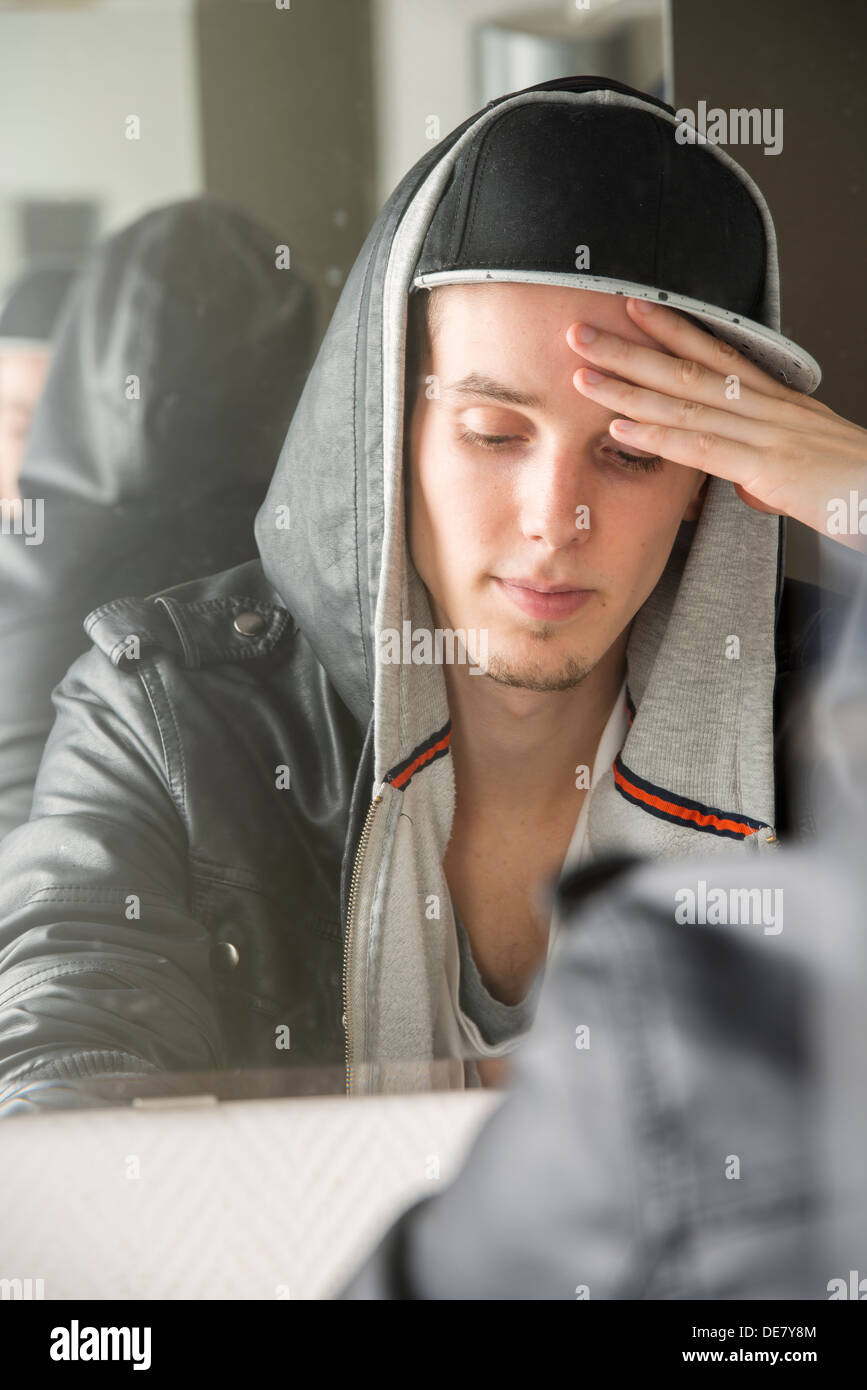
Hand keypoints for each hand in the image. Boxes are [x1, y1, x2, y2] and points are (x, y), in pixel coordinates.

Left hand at [568, 298, 866, 552]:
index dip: (672, 329)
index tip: (633, 308)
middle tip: (582, 332)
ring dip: (628, 387)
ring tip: (583, 376)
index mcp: (777, 404)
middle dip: (630, 349)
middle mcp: (769, 408)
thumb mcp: (804, 472)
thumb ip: (766, 471)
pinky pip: (702, 447)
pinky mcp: (769, 466)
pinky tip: (620, 428)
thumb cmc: (856, 489)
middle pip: (688, 369)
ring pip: (686, 402)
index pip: (716, 355)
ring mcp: (767, 433)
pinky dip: (656, 437)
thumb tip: (741, 481)